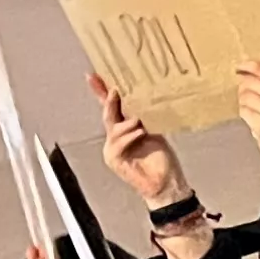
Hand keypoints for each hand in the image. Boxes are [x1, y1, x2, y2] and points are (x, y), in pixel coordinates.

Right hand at [96, 73, 187, 209]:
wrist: (166, 183)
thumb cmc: (162, 159)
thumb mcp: (155, 130)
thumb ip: (146, 116)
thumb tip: (146, 95)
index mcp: (124, 129)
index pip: (110, 107)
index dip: (101, 92)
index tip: (93, 75)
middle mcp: (115, 138)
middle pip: (108, 115)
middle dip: (110, 101)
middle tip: (115, 90)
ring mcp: (112, 150)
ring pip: (114, 129)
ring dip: (127, 123)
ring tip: (140, 121)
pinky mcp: (115, 161)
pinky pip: (118, 144)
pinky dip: (129, 136)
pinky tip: (140, 132)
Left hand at [234, 60, 259, 176]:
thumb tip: (247, 71)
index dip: (247, 66)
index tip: (239, 67)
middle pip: (250, 81)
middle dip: (244, 87)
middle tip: (249, 97)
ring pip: (244, 95)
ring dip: (245, 103)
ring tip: (256, 111)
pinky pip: (243, 110)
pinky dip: (245, 114)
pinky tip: (255, 121)